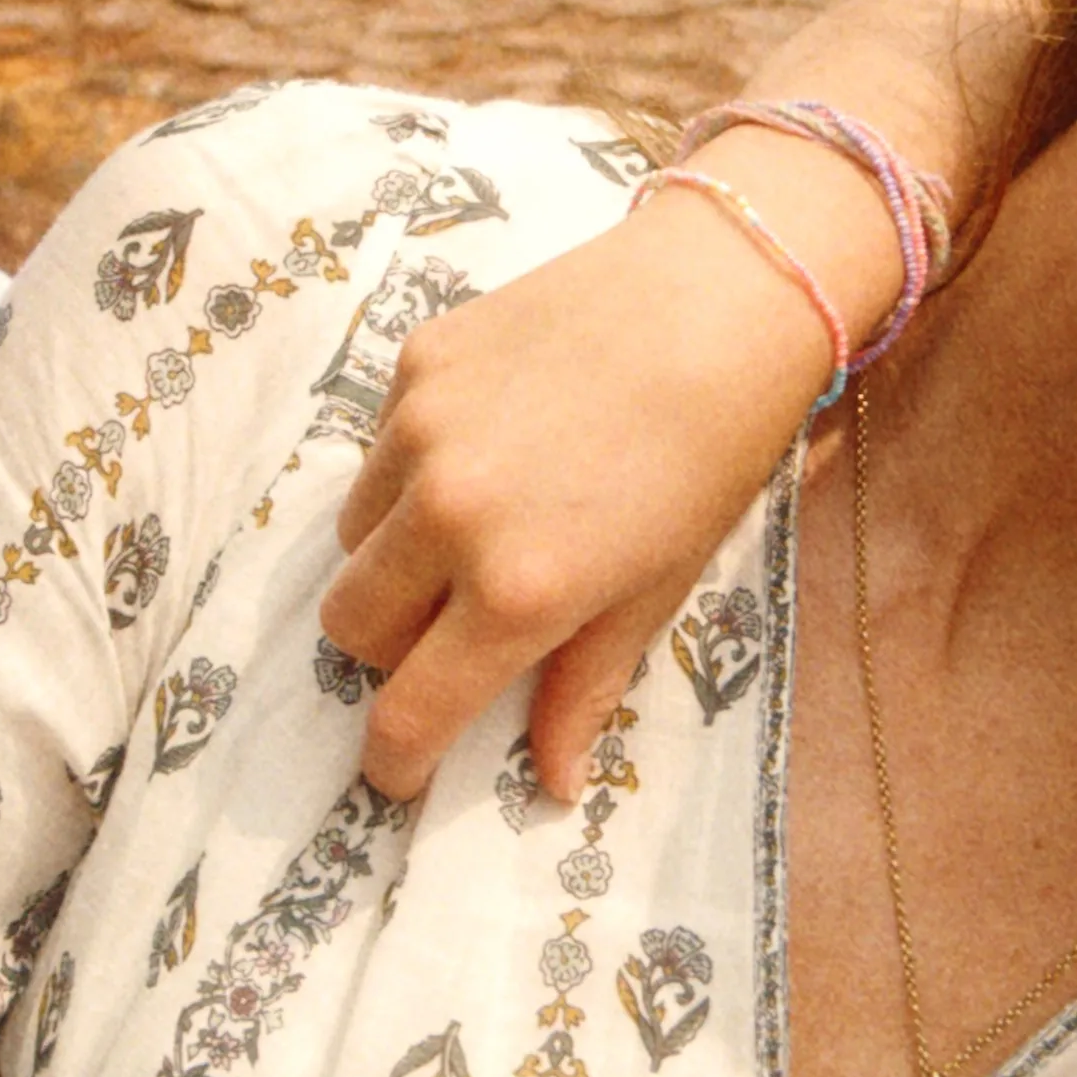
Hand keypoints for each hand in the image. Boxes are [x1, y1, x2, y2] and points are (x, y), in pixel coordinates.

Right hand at [323, 173, 848, 802]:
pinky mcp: (418, 362)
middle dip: (391, 648)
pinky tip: (493, 445)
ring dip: (394, 556)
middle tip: (451, 632)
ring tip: (479, 527)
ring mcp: (420, 431)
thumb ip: (587, 682)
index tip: (398, 773)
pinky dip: (411, 472)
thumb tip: (554, 782)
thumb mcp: (660, 586)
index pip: (408, 710)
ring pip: (352, 537)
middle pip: (351, 625)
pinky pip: (377, 450)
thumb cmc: (713, 454)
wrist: (724, 295)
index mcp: (517, 590)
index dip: (395, 758)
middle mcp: (450, 514)